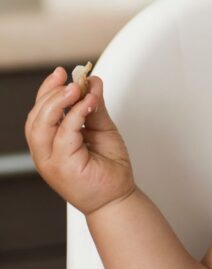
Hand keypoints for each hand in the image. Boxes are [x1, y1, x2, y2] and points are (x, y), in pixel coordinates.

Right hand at [24, 67, 135, 214]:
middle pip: (36, 118)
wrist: (118, 196)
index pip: (39, 112)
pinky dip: (74, 116)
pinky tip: (88, 104)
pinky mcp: (63, 167)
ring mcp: (51, 161)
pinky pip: (64, 136)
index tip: (62, 72)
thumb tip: (93, 82)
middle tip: (71, 80)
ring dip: (57, 103)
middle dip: (50, 94)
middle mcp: (45, 152)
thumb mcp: (102, 129)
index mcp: (51, 142)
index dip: (47, 91)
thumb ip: (95, 107)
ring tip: (76, 89)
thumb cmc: (108, 167)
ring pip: (41, 127)